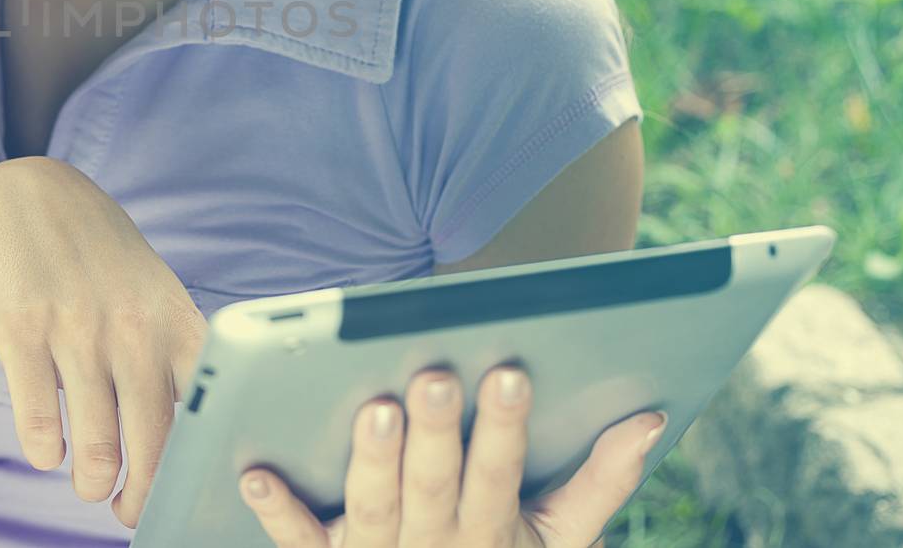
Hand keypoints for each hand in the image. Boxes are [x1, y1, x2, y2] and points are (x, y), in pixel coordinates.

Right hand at [0, 156, 207, 527]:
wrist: (25, 194)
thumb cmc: (100, 259)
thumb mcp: (152, 291)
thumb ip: (175, 355)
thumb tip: (190, 440)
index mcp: (173, 318)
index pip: (210, 402)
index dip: (206, 458)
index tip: (197, 490)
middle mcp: (131, 324)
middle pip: (155, 439)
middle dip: (144, 494)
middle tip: (130, 510)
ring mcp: (75, 325)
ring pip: (96, 443)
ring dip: (94, 481)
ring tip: (91, 486)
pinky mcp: (20, 326)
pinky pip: (38, 418)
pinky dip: (44, 450)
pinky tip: (47, 451)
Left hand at [237, 364, 666, 546]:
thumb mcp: (557, 539)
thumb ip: (602, 482)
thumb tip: (649, 418)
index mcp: (491, 533)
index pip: (500, 475)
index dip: (505, 427)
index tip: (511, 371)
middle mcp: (432, 546)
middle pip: (434, 485)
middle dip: (437, 431)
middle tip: (434, 374)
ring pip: (371, 504)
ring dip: (372, 458)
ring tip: (374, 406)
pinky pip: (294, 537)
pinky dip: (275, 506)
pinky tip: (253, 467)